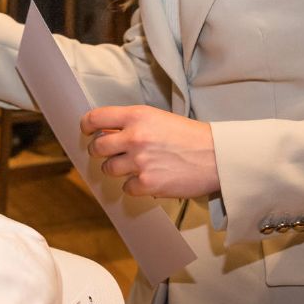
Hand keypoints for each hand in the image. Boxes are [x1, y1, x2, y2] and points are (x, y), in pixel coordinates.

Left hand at [82, 105, 218, 198]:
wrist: (216, 157)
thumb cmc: (190, 136)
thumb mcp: (158, 118)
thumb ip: (132, 124)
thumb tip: (106, 132)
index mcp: (137, 116)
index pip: (95, 118)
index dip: (87, 126)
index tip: (88, 131)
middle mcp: (135, 137)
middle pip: (97, 147)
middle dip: (100, 151)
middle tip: (111, 153)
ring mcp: (140, 162)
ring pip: (109, 169)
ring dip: (118, 169)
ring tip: (136, 166)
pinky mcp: (147, 184)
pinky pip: (126, 188)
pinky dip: (135, 186)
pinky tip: (149, 178)